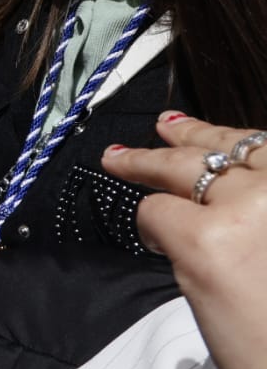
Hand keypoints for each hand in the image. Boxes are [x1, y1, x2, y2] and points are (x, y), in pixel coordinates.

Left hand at [102, 114, 266, 368]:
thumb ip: (263, 212)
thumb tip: (231, 183)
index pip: (265, 147)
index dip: (230, 135)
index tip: (207, 129)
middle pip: (229, 147)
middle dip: (190, 134)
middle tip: (162, 126)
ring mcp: (251, 209)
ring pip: (183, 170)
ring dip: (144, 163)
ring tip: (116, 159)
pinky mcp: (206, 241)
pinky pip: (157, 212)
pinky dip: (149, 226)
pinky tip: (154, 240)